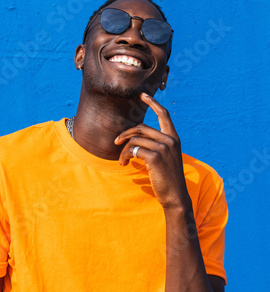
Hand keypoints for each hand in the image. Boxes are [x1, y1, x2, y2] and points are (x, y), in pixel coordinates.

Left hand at [114, 92, 189, 208]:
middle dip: (125, 134)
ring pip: (135, 140)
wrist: (175, 196)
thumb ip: (156, 146)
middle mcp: (170, 140)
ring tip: (121, 161)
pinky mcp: (155, 157)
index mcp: (174, 138)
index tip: (142, 94)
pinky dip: (125, 156)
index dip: (153, 103)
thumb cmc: (168, 179)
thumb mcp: (165, 159)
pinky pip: (134, 150)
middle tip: (116, 142)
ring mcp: (164, 148)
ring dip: (123, 150)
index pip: (164, 115)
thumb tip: (135, 140)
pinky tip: (124, 164)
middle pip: (141, 128)